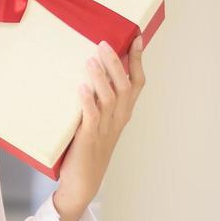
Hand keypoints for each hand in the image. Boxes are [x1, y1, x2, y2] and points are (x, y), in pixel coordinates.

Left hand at [54, 37, 146, 220]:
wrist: (83, 182)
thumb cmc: (88, 149)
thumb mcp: (98, 121)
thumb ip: (99, 100)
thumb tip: (91, 70)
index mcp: (123, 113)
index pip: (137, 83)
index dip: (138, 60)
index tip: (137, 37)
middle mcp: (118, 119)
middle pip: (124, 86)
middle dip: (116, 63)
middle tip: (104, 44)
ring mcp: (105, 128)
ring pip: (110, 98)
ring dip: (101, 78)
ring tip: (90, 60)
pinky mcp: (89, 138)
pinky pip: (91, 116)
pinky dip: (87, 101)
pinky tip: (81, 87)